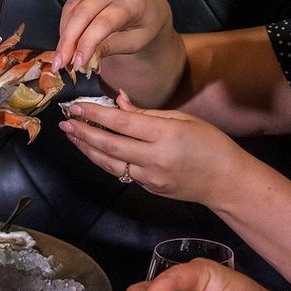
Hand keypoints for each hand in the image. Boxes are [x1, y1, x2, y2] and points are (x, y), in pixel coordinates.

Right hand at [52, 0, 182, 100]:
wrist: (150, 6)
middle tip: (60, 64)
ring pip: (72, 9)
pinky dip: (65, 26)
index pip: (104, 22)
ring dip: (64, 35)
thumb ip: (110, 48)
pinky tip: (67, 42)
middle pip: (83, 13)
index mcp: (133, 1)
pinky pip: (71, 5)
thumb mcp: (135, 43)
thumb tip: (85, 59)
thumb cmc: (145, 26)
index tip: (77, 64)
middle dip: (68, 41)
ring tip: (62, 58)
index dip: (87, 43)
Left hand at [58, 94, 246, 202]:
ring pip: (109, 162)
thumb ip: (146, 112)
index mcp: (165, 135)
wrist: (226, 181)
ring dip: (87, 148)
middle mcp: (154, 158)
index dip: (95, 114)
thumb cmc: (210, 144)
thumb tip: (117, 102)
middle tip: (65, 121)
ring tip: (71, 135)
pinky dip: (104, 159)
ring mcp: (149, 177)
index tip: (77, 106)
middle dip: (83, 132)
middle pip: (109, 145)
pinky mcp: (148, 188)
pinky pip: (120, 171)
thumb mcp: (182, 119)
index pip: (121, 123)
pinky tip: (93, 149)